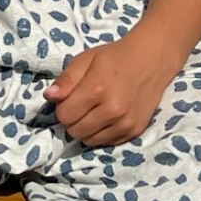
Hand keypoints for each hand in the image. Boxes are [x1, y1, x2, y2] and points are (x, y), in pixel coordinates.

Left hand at [42, 38, 167, 146]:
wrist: (151, 60)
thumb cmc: (114, 57)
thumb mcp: (85, 59)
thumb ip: (66, 80)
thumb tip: (50, 97)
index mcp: (97, 89)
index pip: (63, 115)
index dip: (63, 107)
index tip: (71, 98)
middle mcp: (112, 110)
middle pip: (74, 131)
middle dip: (73, 120)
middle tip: (83, 105)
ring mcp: (125, 123)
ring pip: (89, 141)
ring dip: (87, 129)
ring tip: (95, 111)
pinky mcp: (134, 131)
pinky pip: (106, 143)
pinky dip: (102, 133)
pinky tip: (108, 117)